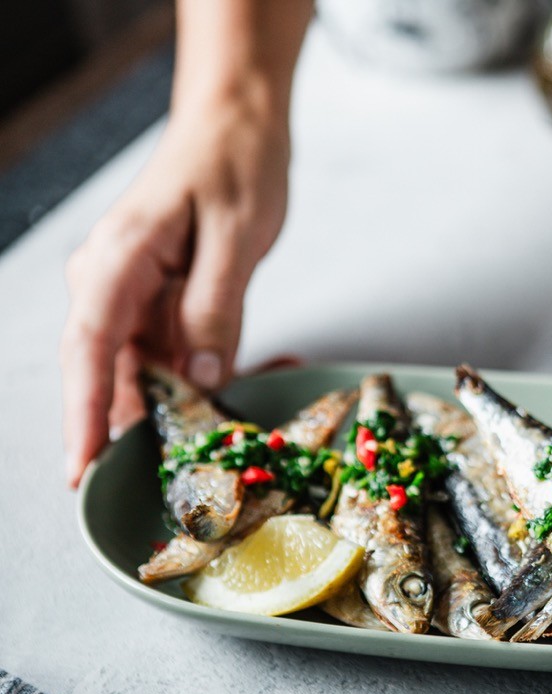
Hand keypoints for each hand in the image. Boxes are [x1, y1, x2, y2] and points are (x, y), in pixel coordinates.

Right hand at [60, 102, 289, 485]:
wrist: (236, 122)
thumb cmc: (236, 162)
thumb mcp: (237, 236)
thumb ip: (216, 308)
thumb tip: (200, 375)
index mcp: (120, 258)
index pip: (89, 347)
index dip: (85, 413)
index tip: (82, 466)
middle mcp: (112, 278)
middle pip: (105, 369)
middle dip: (126, 426)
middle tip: (152, 480)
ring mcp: (133, 289)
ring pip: (140, 368)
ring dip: (174, 404)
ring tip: (216, 436)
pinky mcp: (159, 296)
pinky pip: (168, 351)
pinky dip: (196, 377)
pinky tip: (234, 391)